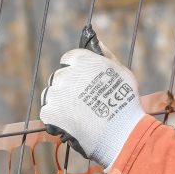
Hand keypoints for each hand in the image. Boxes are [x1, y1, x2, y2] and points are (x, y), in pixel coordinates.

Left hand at [39, 48, 145, 169]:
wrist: (122, 133)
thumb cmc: (126, 103)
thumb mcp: (121, 71)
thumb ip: (105, 54)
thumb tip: (95, 40)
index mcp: (83, 60)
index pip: (68, 59)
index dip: (74, 70)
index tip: (81, 82)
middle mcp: (67, 73)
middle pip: (59, 77)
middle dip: (67, 87)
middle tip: (81, 102)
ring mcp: (57, 93)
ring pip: (51, 94)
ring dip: (60, 102)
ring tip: (76, 115)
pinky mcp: (51, 111)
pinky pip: (47, 111)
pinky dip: (55, 118)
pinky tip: (70, 123)